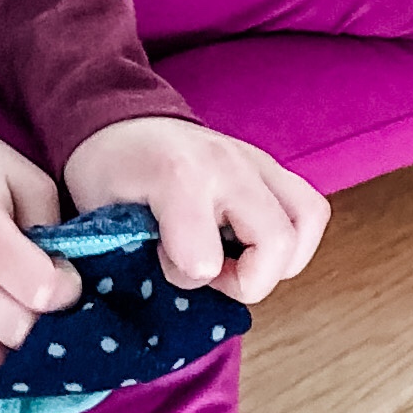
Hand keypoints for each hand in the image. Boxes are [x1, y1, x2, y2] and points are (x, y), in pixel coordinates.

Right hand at [0, 133, 80, 377]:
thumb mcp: (26, 179)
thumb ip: (54, 224)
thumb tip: (69, 272)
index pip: (40, 291)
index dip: (67, 288)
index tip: (66, 276)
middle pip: (18, 330)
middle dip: (44, 319)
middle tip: (46, 298)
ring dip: (14, 344)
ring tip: (20, 314)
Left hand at [61, 115, 328, 302]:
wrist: (121, 124)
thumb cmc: (110, 172)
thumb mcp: (101, 214)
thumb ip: (133, 253)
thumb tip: (175, 288)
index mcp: (178, 175)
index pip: (203, 257)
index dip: (183, 278)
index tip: (161, 263)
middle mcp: (228, 164)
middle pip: (276, 241)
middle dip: (244, 280)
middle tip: (207, 272)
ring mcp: (257, 161)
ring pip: (307, 221)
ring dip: (279, 260)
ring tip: (237, 261)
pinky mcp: (273, 167)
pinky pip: (310, 209)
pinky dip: (294, 241)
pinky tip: (256, 247)